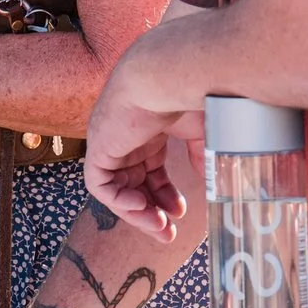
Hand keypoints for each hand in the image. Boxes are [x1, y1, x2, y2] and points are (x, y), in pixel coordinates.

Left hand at [81, 67, 200, 240]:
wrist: (167, 74)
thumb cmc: (188, 93)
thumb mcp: (201, 130)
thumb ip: (200, 156)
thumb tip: (209, 182)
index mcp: (150, 131)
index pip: (151, 171)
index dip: (164, 195)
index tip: (180, 213)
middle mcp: (127, 138)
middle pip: (133, 184)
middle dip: (151, 211)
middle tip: (167, 234)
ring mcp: (111, 142)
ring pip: (116, 189)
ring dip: (136, 212)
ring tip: (159, 228)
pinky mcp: (98, 145)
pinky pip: (99, 185)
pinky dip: (117, 201)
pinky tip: (140, 207)